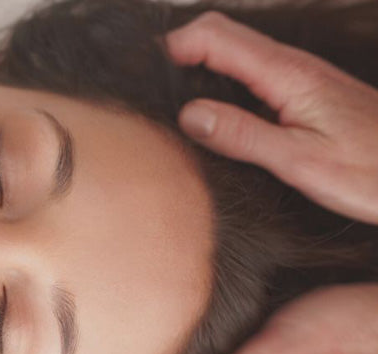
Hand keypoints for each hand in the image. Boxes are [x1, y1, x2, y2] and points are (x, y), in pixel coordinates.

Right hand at [165, 11, 377, 224]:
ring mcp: (298, 76)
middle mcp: (292, 66)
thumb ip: (243, 134)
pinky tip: (211, 107)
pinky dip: (220, 78)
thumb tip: (190, 114)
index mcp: (287, 75)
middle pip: (222, 32)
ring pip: (235, 50)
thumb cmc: (371, 172)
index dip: (175, 45)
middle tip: (151, 78)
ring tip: (170, 90)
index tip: (146, 70)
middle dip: (180, 46)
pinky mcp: (303, 91)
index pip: (216, 36)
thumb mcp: (300, 162)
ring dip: (198, 60)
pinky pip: (250, 70)